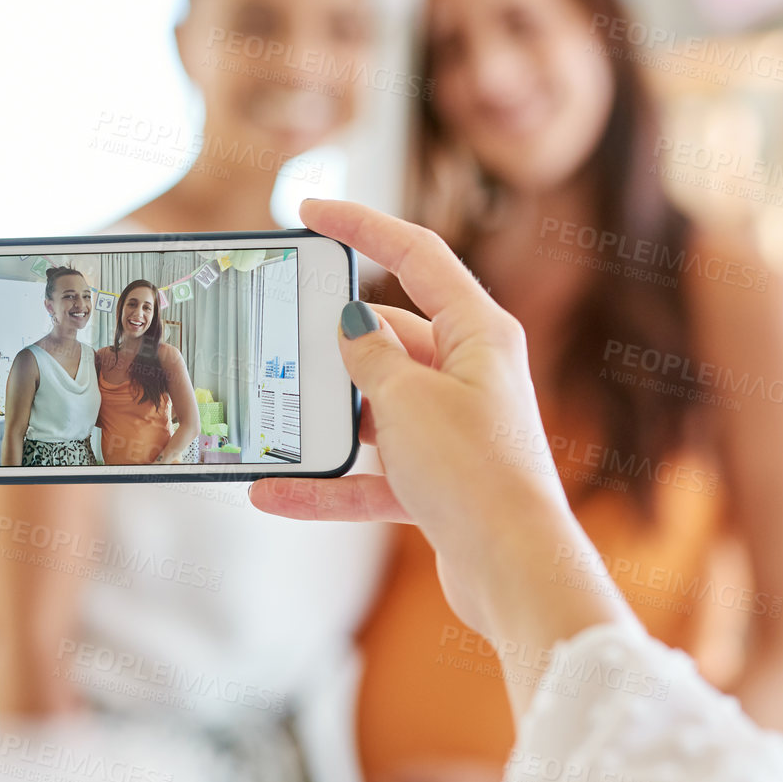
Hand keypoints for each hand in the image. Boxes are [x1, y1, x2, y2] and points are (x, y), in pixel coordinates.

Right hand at [250, 201, 632, 694]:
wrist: (513, 571)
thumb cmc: (474, 472)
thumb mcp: (407, 398)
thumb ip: (370, 354)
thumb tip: (353, 325)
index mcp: (479, 333)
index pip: (418, 254)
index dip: (362, 224)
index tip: (310, 210)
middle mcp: (472, 374)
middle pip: (390, 334)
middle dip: (335, 340)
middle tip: (279, 334)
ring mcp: (455, 428)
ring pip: (376, 406)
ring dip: (325, 419)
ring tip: (269, 414)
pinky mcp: (439, 481)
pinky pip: (371, 473)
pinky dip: (328, 483)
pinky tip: (274, 491)